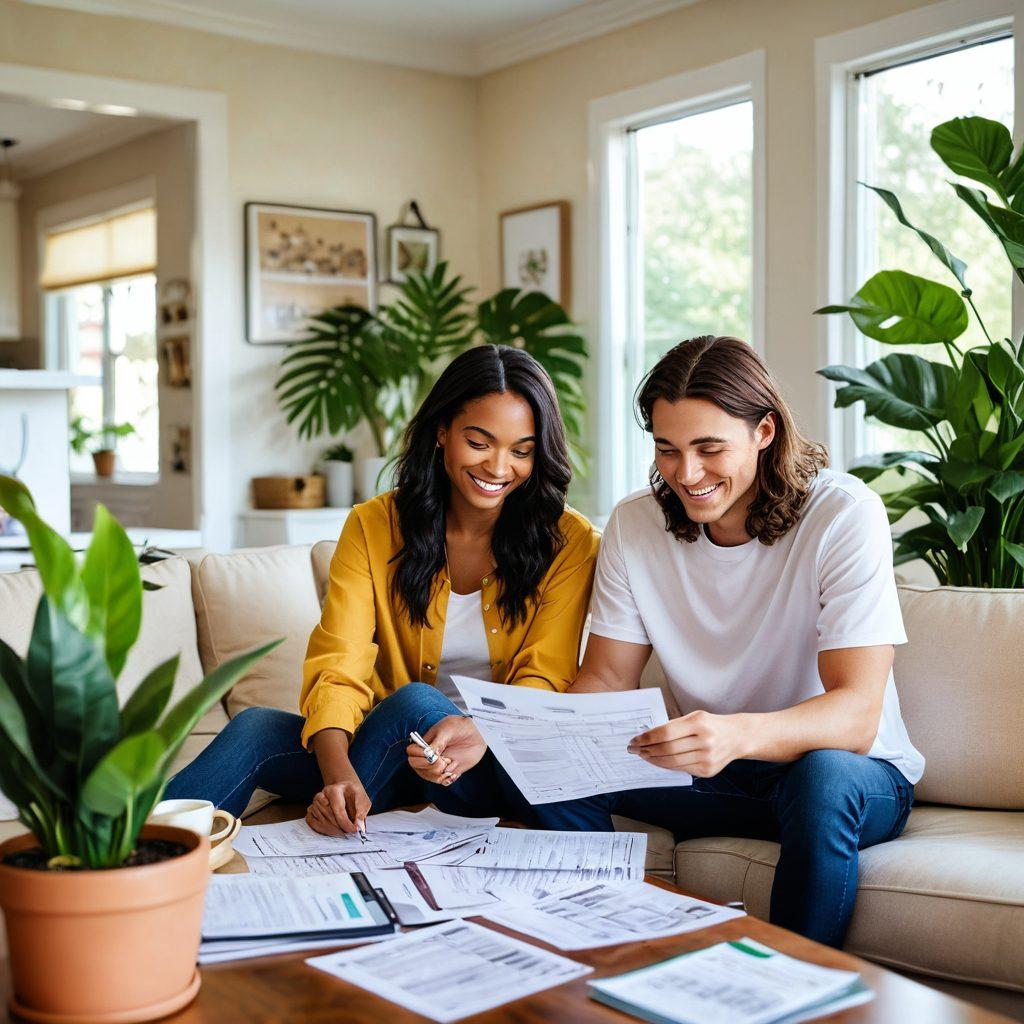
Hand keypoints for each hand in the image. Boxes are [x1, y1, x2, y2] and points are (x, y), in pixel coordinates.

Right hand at [305, 778, 370, 835]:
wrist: (344, 791)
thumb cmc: (353, 796)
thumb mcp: (362, 800)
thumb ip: (361, 811)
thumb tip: (359, 825)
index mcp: (334, 790)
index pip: (338, 809)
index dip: (346, 823)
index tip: (354, 830)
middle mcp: (321, 795)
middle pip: (329, 816)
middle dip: (340, 827)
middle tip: (349, 833)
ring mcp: (314, 803)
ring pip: (320, 820)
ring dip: (332, 830)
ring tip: (343, 833)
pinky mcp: (310, 811)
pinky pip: (312, 823)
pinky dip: (322, 829)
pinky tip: (332, 832)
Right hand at [406, 715, 486, 786]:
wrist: (476, 734)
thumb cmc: (459, 727)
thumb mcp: (448, 730)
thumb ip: (438, 742)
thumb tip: (429, 754)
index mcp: (425, 743)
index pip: (410, 752)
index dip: (419, 755)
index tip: (432, 753)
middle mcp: (428, 755)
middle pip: (415, 766)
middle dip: (428, 766)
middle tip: (443, 760)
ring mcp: (437, 764)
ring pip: (428, 776)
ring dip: (440, 772)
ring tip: (451, 762)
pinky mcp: (448, 772)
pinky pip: (442, 782)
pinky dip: (448, 778)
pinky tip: (455, 770)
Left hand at [627, 710, 748, 777]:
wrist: (737, 737)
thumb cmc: (710, 725)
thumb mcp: (694, 717)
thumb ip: (673, 726)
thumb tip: (647, 737)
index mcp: (699, 723)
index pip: (666, 732)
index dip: (647, 738)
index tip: (635, 740)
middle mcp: (705, 741)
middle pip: (667, 749)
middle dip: (646, 750)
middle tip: (634, 749)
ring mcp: (707, 758)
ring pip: (673, 762)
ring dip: (654, 760)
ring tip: (643, 755)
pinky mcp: (708, 771)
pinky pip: (681, 769)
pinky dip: (667, 765)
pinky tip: (658, 761)